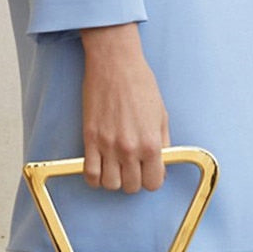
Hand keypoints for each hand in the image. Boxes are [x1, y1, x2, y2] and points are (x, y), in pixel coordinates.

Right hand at [79, 23, 169, 193]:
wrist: (115, 64)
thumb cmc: (140, 85)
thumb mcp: (161, 116)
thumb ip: (163, 146)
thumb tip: (161, 168)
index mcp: (151, 144)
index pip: (153, 183)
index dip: (151, 180)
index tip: (147, 173)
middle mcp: (130, 149)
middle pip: (131, 187)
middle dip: (132, 181)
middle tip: (131, 168)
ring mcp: (108, 146)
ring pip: (110, 185)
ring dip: (113, 180)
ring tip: (115, 168)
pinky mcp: (90, 139)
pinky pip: (90, 174)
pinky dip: (94, 178)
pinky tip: (99, 169)